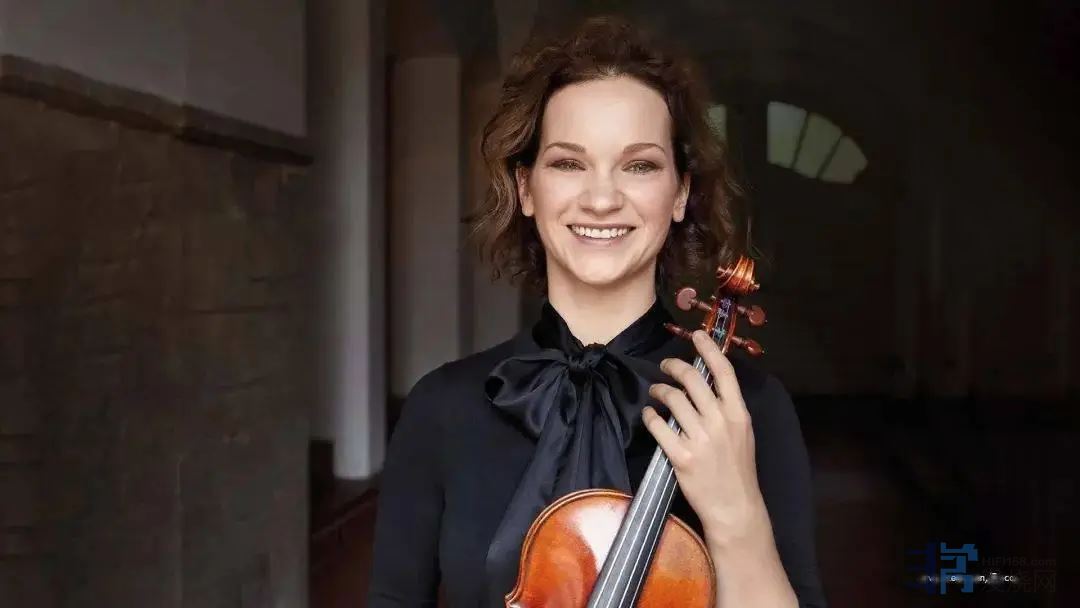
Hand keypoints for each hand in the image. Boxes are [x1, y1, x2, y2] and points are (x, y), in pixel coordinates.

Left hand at [642, 330, 769, 548]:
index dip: (709, 349)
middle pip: (692, 379)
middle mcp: (720, 421)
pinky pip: (658, 426)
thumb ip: (728, 408)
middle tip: (665, 366)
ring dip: (659, 391)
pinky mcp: (681, 455)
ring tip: (656, 393)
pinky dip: (650, 416)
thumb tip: (709, 382)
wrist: (734, 506)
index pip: (724, 372)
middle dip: (674, 366)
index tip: (697, 335)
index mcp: (738, 414)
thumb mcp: (744, 433)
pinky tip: (649, 415)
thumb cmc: (738, 469)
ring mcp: (700, 438)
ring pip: (672, 399)